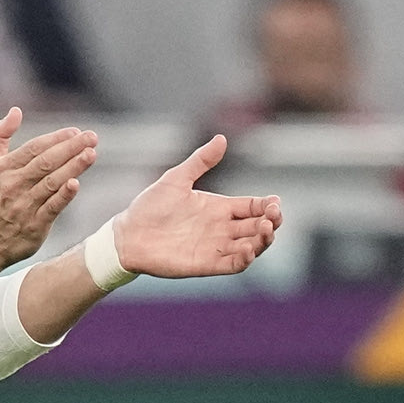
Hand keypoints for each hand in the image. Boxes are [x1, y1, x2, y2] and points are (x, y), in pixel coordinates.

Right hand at [0, 107, 97, 270]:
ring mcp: (24, 206)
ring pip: (52, 182)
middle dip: (70, 148)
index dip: (55, 138)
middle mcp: (13, 185)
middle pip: (45, 162)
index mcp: (3, 168)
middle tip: (92, 137)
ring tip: (92, 154)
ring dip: (73, 167)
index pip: (33, 148)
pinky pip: (52, 208)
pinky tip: (76, 183)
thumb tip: (16, 111)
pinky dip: (64, 195)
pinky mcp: (34, 225)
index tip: (76, 131)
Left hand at [114, 135, 281, 276]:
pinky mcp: (206, 264)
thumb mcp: (176, 178)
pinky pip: (232, 264)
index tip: (275, 201)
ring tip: (266, 229)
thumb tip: (222, 137)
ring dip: (263, 240)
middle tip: (274, 216)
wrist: (128, 234)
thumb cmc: (150, 206)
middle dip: (271, 222)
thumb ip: (200, 161)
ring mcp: (215, 247)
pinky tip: (250, 249)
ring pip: (251, 246)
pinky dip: (245, 259)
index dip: (267, 205)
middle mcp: (221, 228)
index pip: (252, 206)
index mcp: (218, 207)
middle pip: (257, 227)